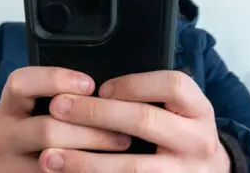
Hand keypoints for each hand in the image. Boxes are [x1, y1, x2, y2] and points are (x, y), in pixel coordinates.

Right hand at [0, 67, 131, 172]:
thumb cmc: (18, 130)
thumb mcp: (23, 108)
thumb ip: (52, 97)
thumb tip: (102, 93)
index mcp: (8, 107)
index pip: (22, 84)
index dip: (56, 79)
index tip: (90, 84)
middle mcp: (2, 136)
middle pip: (46, 130)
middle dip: (90, 131)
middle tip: (122, 132)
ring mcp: (7, 166)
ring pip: (51, 163)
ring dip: (90, 159)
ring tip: (118, 153)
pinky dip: (79, 172)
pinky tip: (100, 169)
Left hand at [42, 71, 230, 172]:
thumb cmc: (182, 134)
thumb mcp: (179, 111)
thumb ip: (150, 97)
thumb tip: (94, 89)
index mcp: (199, 111)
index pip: (172, 85)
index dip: (133, 83)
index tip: (100, 88)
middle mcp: (197, 141)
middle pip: (144, 120)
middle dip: (96, 113)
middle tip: (59, 108)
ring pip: (131, 168)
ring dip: (85, 161)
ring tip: (50, 155)